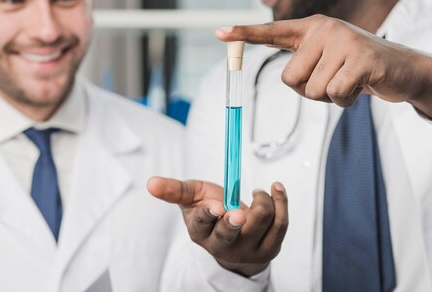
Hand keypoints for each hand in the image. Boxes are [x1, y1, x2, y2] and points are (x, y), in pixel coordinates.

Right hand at [147, 176, 287, 276]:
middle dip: (233, 223)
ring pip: (260, 221)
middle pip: (229, 235)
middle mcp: (223, 245)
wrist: (237, 239)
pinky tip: (276, 188)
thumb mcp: (192, 199)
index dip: (209, 214)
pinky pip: (280, 224)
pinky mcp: (270, 248)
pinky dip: (281, 201)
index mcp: (201, 232)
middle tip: (237, 214)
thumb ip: (173, 190)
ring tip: (257, 192)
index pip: (202, 224)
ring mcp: (248, 250)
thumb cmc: (213, 213)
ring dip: (262, 199)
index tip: (216, 205)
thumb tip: (150, 182)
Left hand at [216, 14, 431, 120]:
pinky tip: (360, 88)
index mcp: (312, 27)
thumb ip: (304, 61)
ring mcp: (344, 41)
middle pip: (289, 79)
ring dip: (329, 97)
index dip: (244, 34)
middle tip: (334, 80)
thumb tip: (287, 77)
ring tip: (349, 82)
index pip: (272, 31)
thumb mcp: (329, 58)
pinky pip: (334, 95)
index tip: (218, 33)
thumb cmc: (358, 68)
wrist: (405, 69)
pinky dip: (345, 102)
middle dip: (309, 90)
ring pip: (311, 91)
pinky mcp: (361, 59)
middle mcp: (324, 28)